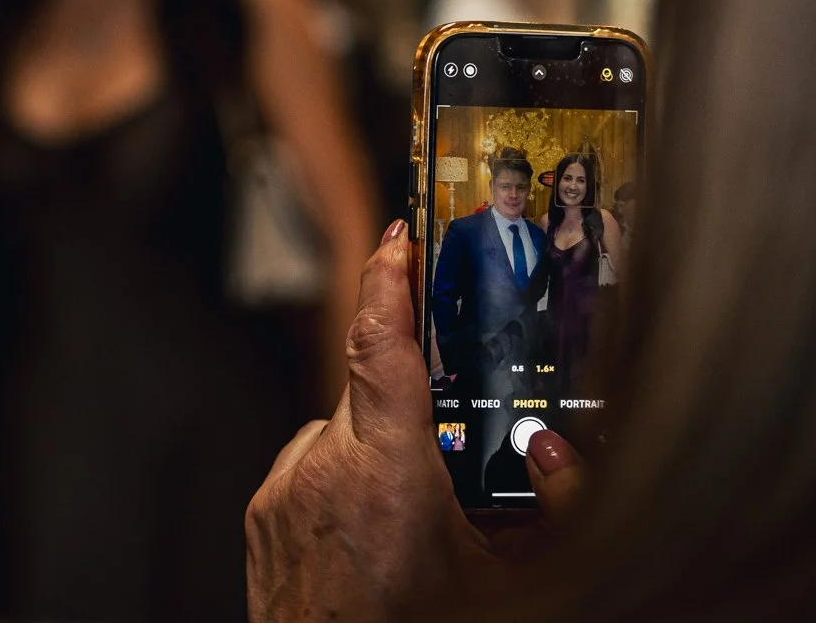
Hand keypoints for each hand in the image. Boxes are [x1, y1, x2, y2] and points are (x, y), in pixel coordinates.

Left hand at [245, 221, 586, 622]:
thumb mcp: (512, 578)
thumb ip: (554, 509)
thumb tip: (552, 453)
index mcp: (386, 473)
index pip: (379, 343)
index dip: (388, 279)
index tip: (399, 238)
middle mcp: (323, 469)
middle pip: (370, 392)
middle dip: (409, 408)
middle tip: (442, 461)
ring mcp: (283, 491)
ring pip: (340, 434)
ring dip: (375, 454)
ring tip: (404, 522)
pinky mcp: (261, 513)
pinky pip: (309, 468)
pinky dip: (340, 482)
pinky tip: (366, 534)